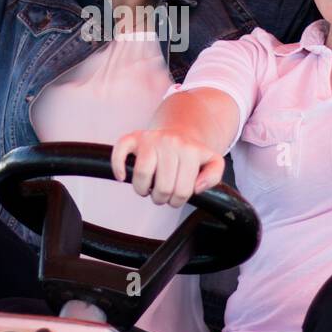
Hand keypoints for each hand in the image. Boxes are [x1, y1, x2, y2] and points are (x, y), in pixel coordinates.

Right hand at [110, 130, 225, 207]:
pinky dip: (118, 166)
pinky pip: (120, 150)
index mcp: (190, 150)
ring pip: (142, 173)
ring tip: (147, 189)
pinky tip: (122, 176)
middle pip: (161, 186)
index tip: (176, 196)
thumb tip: (197, 187)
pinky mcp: (134, 137)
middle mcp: (170, 142)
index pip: (181, 190)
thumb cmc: (191, 154)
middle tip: (162, 194)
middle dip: (161, 198)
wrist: (179, 131)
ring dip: (142, 190)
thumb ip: (213, 176)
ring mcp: (150, 139)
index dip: (178, 200)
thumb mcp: (212, 162)